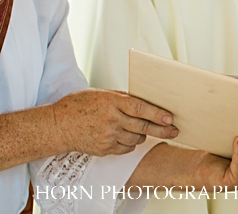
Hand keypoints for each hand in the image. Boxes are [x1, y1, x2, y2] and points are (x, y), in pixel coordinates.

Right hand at [52, 89, 178, 155]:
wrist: (57, 126)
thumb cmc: (78, 106)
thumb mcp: (101, 94)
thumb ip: (122, 97)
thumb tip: (143, 99)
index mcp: (111, 102)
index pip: (140, 108)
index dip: (158, 114)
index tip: (171, 118)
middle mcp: (111, 119)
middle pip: (142, 126)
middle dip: (162, 129)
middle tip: (175, 130)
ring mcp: (107, 136)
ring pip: (136, 138)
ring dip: (144, 135)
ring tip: (145, 130)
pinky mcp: (103, 149)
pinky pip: (125, 148)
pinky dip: (131, 143)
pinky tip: (128, 137)